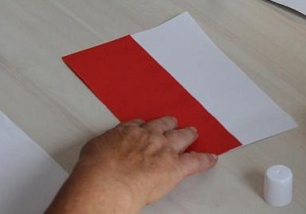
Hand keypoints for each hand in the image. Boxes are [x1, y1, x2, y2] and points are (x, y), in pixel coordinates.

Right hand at [46, 116, 217, 213]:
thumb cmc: (95, 170)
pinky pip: (196, 161)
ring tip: (194, 133)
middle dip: (170, 124)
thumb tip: (105, 150)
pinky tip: (212, 158)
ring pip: (182, 137)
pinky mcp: (176, 167)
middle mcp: (149, 136)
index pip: (140, 124)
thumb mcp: (94, 149)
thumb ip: (105, 145)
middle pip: (164, 125)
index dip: (146, 126)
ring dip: (189, 135)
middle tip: (174, 123)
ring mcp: (164, 150)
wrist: (106, 182)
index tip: (147, 126)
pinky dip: (205, 159)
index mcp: (128, 132)